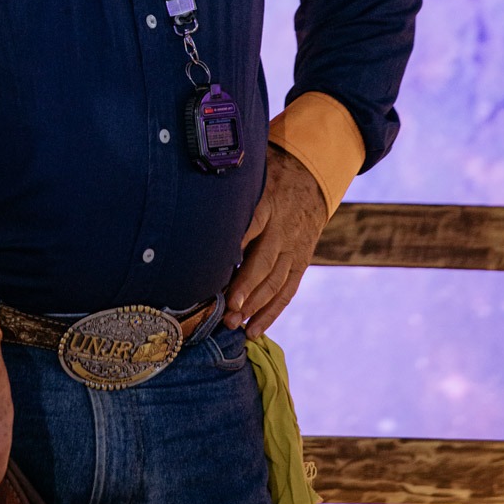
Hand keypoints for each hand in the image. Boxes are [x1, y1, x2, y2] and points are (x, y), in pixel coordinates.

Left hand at [225, 143, 327, 338]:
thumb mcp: (251, 174)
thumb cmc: (269, 178)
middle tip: (228, 310)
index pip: (250, 225)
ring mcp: (294, 248)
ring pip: (276, 281)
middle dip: (246, 288)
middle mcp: (283, 228)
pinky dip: (272, 312)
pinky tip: (254, 329)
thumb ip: (228, 186)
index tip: (217, 267)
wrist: (311, 180)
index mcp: (267, 202)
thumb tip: (192, 190)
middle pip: (264, 261)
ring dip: (256, 306)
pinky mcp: (301, 262)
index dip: (236, 247)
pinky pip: (288, 291)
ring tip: (235, 324)